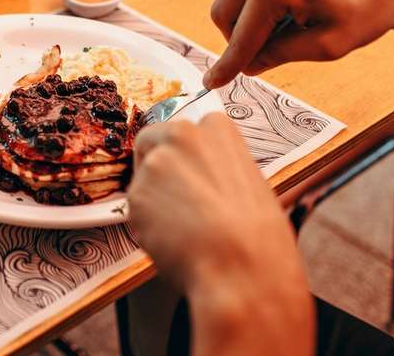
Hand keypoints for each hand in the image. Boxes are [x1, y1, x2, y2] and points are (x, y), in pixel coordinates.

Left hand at [128, 114, 300, 290]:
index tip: (184, 172)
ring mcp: (155, 163)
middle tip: (173, 199)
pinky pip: (136, 210)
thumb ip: (217, 167)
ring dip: (153, 200)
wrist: (242, 266)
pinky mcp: (136, 194)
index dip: (179, 155)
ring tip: (183, 229)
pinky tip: (172, 240)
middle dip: (155, 167)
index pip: (181, 131)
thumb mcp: (249, 181)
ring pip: (142, 180)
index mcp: (215, 127)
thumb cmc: (257, 233)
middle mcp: (181, 135)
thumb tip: (202, 177)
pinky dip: (147, 225)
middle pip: (151, 143)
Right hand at [202, 0, 393, 89]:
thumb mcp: (333, 43)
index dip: (228, 67)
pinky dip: (262, 5)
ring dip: (252, 21)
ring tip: (299, 26)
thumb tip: (250, 63)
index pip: (240, 38)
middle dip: (241, 41)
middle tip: (278, 54)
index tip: (211, 84)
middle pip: (223, 16)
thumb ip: (284, 55)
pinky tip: (301, 8)